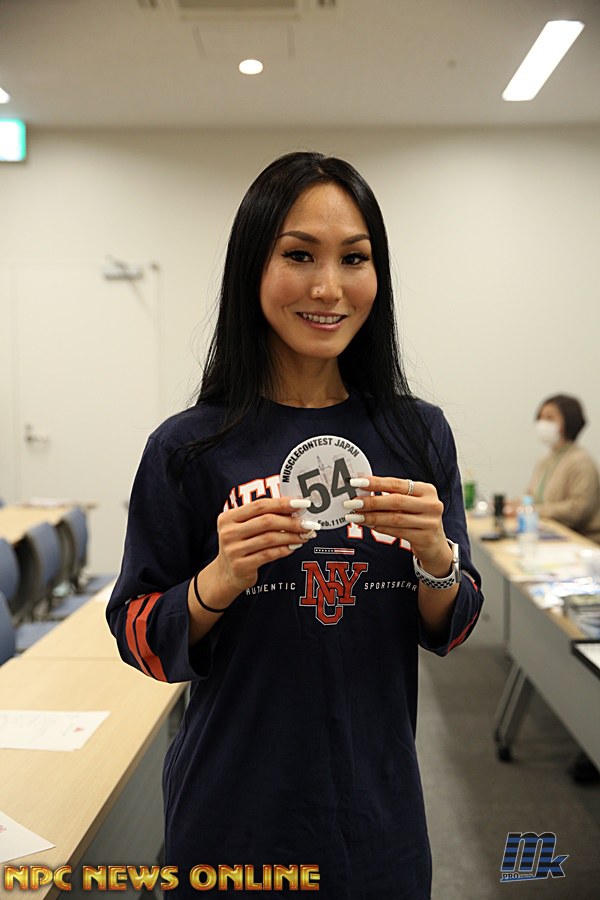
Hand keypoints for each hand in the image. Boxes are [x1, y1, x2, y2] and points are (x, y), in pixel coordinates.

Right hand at [200, 497, 317, 608]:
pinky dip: (285, 549)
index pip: (260, 505)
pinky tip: (294, 547)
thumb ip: (264, 516)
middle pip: (266, 521)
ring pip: (270, 538)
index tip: (302, 503)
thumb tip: (295, 508)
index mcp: (229, 517)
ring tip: (304, 536)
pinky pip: (269, 554)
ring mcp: (233, 550)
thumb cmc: (241, 545)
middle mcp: (229, 532)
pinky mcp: (241, 566)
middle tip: (308, 523)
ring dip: (291, 536)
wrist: (226, 574)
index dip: (282, 503)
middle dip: (291, 521)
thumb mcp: (245, 527)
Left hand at [344, 476, 452, 575]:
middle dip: (371, 501)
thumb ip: (391, 494)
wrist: (435, 544)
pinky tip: (369, 524)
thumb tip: (361, 488)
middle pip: (396, 501)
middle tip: (351, 502)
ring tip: (354, 516)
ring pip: (395, 518)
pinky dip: (380, 527)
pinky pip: (397, 532)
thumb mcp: (410, 502)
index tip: (356, 482)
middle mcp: (431, 504)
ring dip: (372, 516)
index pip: (397, 484)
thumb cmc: (417, 517)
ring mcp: (430, 522)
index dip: (375, 483)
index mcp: (427, 489)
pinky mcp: (425, 538)